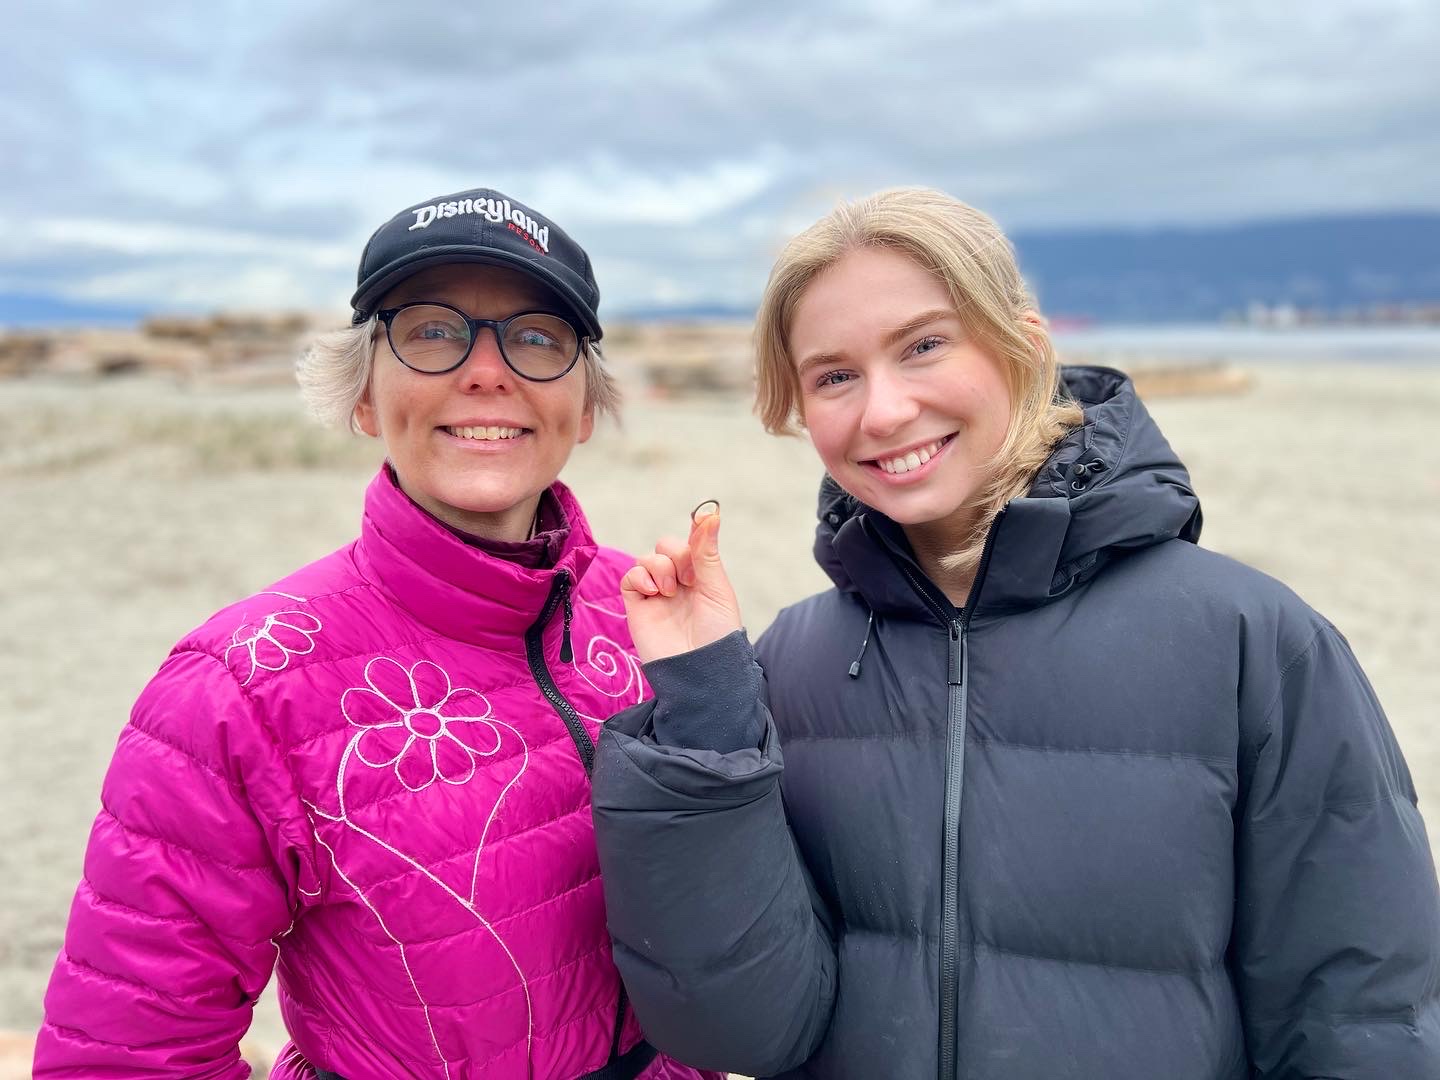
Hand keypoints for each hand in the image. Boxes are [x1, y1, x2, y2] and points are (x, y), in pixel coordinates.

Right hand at [620, 508, 742, 663]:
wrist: (698, 671)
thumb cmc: (716, 634)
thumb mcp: (717, 589)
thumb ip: (706, 552)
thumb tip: (710, 513)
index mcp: (704, 578)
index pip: (695, 543)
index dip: (697, 529)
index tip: (703, 515)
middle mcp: (680, 583)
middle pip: (667, 546)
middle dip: (677, 554)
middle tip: (688, 578)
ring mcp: (657, 594)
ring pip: (648, 558)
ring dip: (660, 567)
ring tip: (670, 591)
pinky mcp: (638, 606)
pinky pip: (630, 577)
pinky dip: (640, 577)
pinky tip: (654, 593)